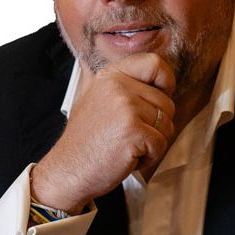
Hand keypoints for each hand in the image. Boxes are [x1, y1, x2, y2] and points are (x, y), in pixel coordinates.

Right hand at [30, 53, 175, 213]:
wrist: (67, 171)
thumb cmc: (87, 142)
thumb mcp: (100, 100)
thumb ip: (127, 88)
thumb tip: (162, 84)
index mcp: (111, 76)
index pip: (155, 64)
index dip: (166, 82)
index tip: (159, 98)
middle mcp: (118, 86)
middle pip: (166, 102)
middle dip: (156, 126)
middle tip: (129, 136)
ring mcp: (126, 107)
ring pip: (167, 124)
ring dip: (152, 143)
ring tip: (126, 146)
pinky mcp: (133, 129)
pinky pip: (161, 144)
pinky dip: (149, 157)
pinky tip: (127, 157)